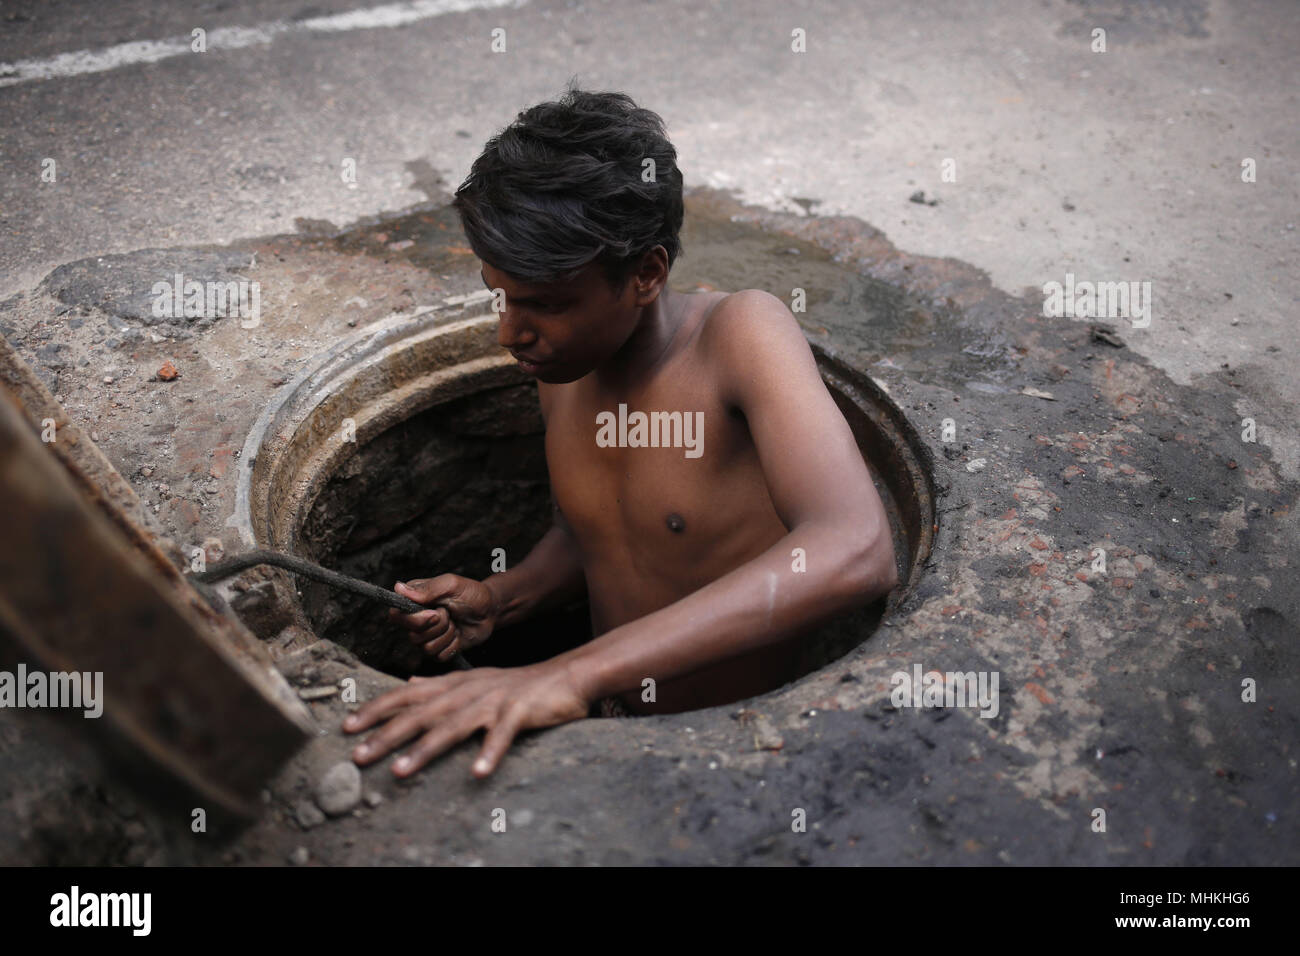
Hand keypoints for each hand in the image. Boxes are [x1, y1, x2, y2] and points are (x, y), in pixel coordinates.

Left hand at [343, 662, 590, 777]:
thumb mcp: (474, 680)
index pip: (407, 694)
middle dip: (387, 734)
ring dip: (425, 749)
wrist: (566, 675)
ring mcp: (493, 701)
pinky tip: (477, 773)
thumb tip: (410, 682)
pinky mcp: (519, 712)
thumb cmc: (518, 684)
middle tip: (358, 755)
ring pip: (453, 725)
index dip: (377, 709)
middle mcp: (467, 690)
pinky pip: (502, 735)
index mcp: (454, 684)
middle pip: (421, 713)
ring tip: (401, 771)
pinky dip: (489, 752)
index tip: (347, 727)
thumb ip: (440, 684)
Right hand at [388, 574, 498, 660]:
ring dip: (447, 635)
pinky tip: (458, 634)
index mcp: (414, 601)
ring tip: (455, 623)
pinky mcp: (438, 650)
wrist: (489, 611)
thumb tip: (398, 588)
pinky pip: (439, 656)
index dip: (413, 619)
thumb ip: (427, 588)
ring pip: (426, 648)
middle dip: (438, 626)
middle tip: (449, 614)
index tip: (434, 613)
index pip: (396, 616)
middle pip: (413, 636)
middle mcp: (416, 620)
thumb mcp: (451, 585)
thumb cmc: (471, 594)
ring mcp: (426, 637)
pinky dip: (453, 645)